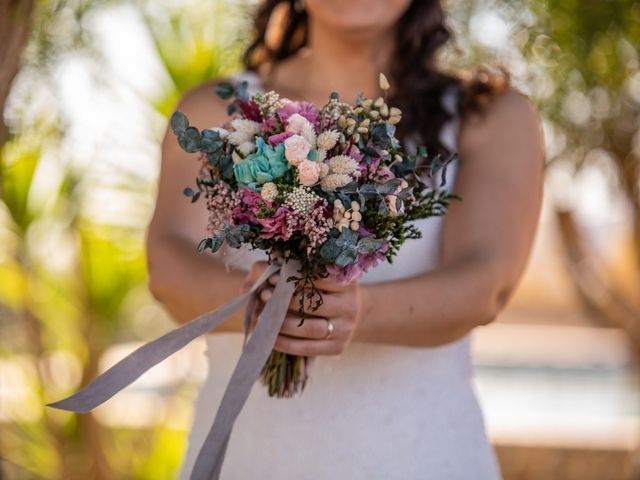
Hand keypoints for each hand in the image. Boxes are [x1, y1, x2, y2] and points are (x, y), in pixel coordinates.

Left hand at [244, 262, 363, 355]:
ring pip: (310, 328)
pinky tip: (270, 337)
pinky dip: (286, 343)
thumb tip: (266, 275)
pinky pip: (308, 348)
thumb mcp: (312, 274)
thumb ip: (289, 269)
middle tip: (263, 298)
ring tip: (262, 319)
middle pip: (314, 303)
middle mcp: (350, 305)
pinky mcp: (338, 347)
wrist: (344, 312)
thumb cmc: (320, 288)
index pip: (318, 278)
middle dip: (284, 301)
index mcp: (345, 282)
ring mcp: (346, 328)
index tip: (271, 278)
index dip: (293, 277)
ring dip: (283, 324)